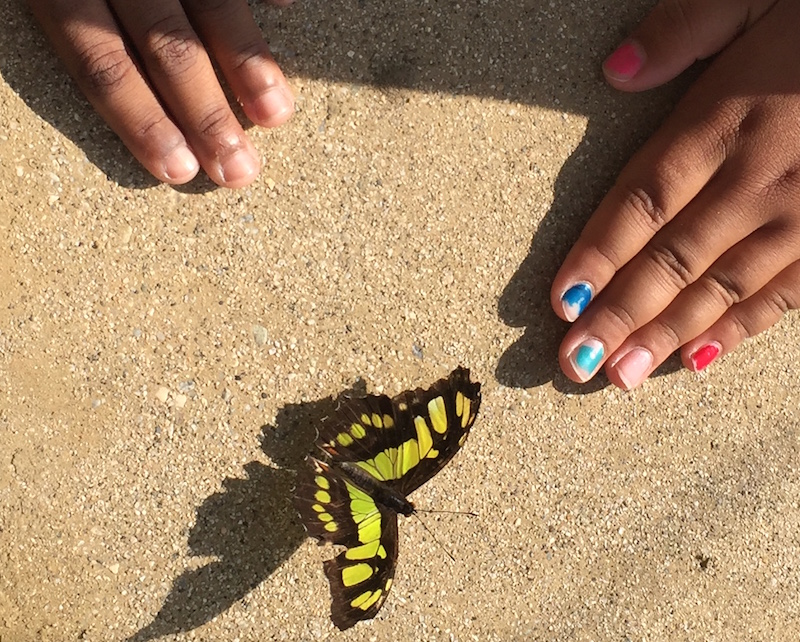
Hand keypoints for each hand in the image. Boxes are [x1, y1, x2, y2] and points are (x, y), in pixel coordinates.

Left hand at [28, 0, 296, 187]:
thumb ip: (73, 17)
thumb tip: (114, 73)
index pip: (98, 58)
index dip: (139, 118)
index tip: (179, 171)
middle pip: (162, 40)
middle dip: (205, 111)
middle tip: (238, 171)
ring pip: (209, 1)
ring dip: (246, 58)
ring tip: (277, 114)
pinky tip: (287, 10)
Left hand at [552, 0, 799, 388]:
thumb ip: (684, 29)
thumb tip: (614, 70)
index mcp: (725, 119)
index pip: (644, 200)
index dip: (598, 254)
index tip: (560, 301)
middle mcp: (758, 176)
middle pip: (673, 258)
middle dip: (619, 315)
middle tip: (576, 363)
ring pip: (723, 286)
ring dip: (667, 335)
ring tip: (621, 376)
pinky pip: (784, 292)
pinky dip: (740, 328)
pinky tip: (699, 359)